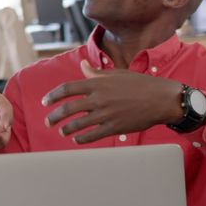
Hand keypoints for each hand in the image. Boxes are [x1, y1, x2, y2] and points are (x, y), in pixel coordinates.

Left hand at [43, 60, 182, 144]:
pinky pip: (93, 135)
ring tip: (62, 130)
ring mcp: (106, 114)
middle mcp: (99, 98)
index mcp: (97, 83)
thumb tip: (83, 66)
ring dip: (66, 129)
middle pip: (68, 109)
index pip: (67, 89)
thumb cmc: (139, 84)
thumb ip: (96, 73)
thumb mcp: (116, 74)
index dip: (52, 96)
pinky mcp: (115, 127)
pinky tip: (76, 139)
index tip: (45, 102)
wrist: (161, 99)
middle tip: (48, 121)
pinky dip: (81, 138)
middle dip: (54, 116)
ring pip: (78, 124)